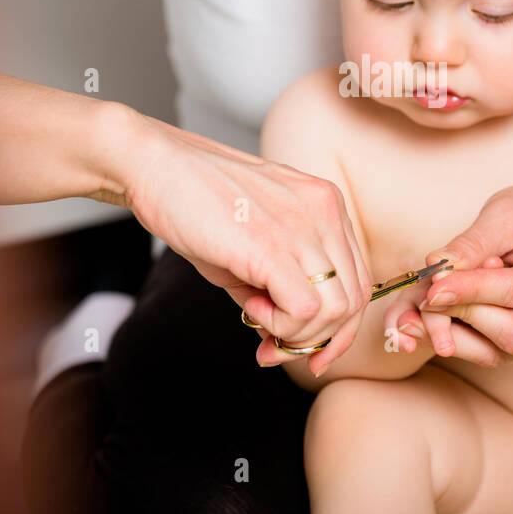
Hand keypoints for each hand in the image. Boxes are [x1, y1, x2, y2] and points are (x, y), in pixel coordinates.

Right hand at [120, 114, 371, 376]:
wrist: (154, 165)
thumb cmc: (196, 202)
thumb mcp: (253, 243)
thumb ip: (279, 284)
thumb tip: (284, 338)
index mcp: (326, 205)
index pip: (358, 281)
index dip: (336, 326)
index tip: (302, 348)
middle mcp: (325, 210)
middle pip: (353, 300)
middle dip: (316, 340)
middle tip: (273, 348)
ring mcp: (302, 225)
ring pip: (334, 309)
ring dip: (295, 333)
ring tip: (255, 318)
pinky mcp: (271, 245)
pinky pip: (304, 310)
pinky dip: (279, 325)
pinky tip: (249, 309)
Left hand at [408, 167, 512, 365]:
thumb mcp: (508, 212)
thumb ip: (473, 244)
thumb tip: (436, 270)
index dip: (471, 292)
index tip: (432, 287)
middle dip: (463, 317)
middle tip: (423, 297)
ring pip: (501, 352)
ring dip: (454, 333)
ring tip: (419, 309)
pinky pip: (496, 350)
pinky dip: (460, 336)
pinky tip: (433, 318)